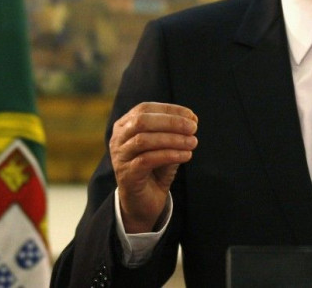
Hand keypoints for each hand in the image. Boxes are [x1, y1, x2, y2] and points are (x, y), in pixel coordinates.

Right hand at [110, 102, 197, 232]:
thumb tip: (192, 119)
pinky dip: (170, 155)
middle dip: (171, 122)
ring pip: (144, 140)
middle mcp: (118, 138)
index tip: (191, 116)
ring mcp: (120, 156)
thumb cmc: (155, 169)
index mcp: (125, 125)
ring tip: (193, 142)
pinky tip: (186, 155)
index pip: (145, 109)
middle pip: (142, 121)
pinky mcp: (126, 174)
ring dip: (173, 139)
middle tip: (193, 128)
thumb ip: (175, 132)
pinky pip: (148, 160)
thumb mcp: (166, 146)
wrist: (143, 202)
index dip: (169, 110)